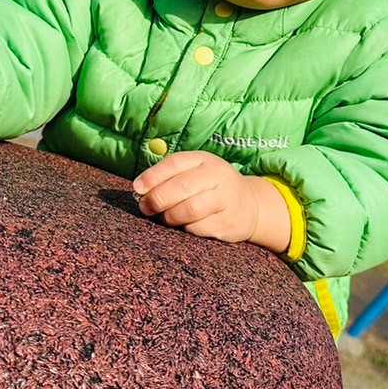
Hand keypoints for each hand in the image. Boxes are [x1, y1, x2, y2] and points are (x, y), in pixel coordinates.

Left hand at [133, 151, 291, 252]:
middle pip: (182, 186)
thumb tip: (139, 190)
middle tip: (145, 208)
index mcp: (204, 160)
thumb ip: (170, 177)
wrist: (250, 205)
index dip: (153, 176)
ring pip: (190, 209)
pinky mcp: (229, 222)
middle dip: (158, 198)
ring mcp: (226, 199)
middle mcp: (218, 176)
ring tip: (163, 218)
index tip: (137, 188)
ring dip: (169, 217)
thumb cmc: (210, 187)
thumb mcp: (195, 172)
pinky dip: (185, 228)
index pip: (175, 163)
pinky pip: (199, 228)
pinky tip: (182, 226)